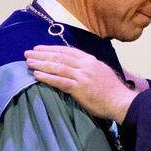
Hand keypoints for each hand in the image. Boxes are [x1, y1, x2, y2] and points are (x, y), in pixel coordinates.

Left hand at [24, 45, 144, 122]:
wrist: (122, 102)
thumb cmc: (113, 91)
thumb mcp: (102, 73)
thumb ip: (89, 68)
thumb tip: (76, 68)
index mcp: (91, 60)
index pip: (67, 51)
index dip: (52, 48)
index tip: (40, 48)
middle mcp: (85, 65)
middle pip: (59, 56)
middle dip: (42, 54)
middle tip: (28, 53)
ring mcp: (82, 76)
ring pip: (57, 67)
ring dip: (41, 64)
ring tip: (28, 62)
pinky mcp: (80, 88)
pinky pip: (59, 81)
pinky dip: (47, 77)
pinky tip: (37, 75)